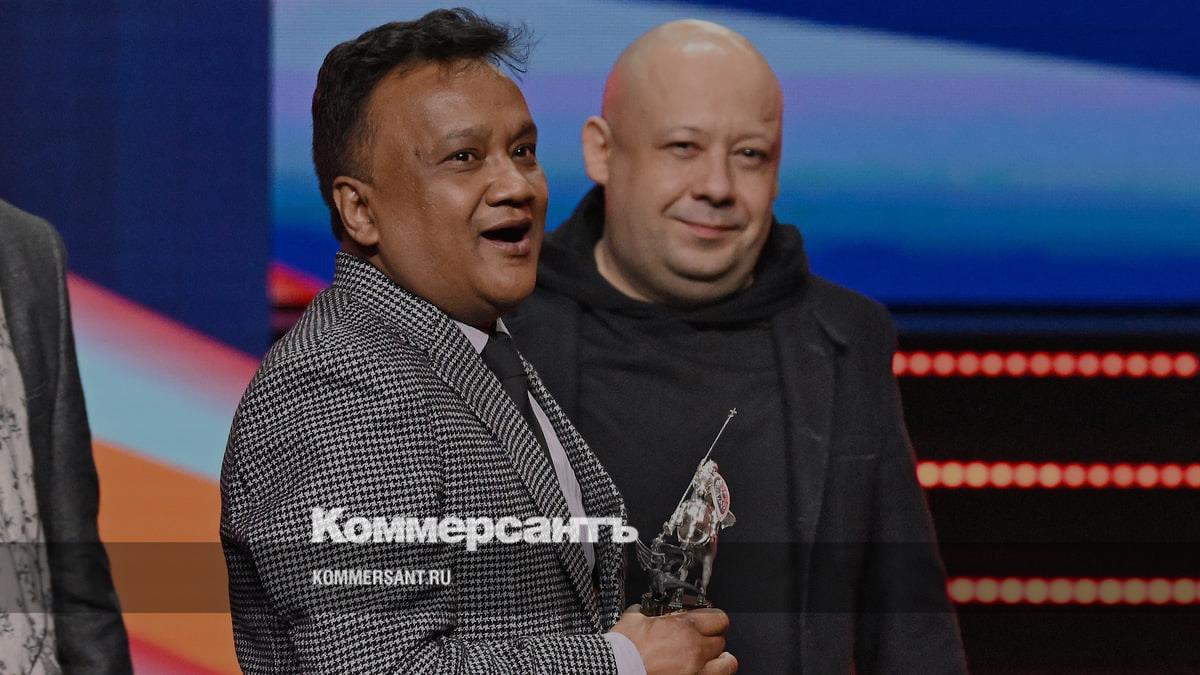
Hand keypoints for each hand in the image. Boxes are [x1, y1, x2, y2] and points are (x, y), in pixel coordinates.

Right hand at [610, 604, 736, 674]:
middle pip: (721, 640)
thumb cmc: (623, 650)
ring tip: (712, 660)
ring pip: (727, 664)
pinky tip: (701, 671)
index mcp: (683, 627)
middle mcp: (695, 649)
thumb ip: (650, 611)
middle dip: (711, 639)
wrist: (616, 670)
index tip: (708, 622)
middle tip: (701, 641)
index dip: (713, 620)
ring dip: (719, 660)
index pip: (718, 618)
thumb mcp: (635, 618)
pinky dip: (710, 674)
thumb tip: (652, 609)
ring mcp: (696, 671)